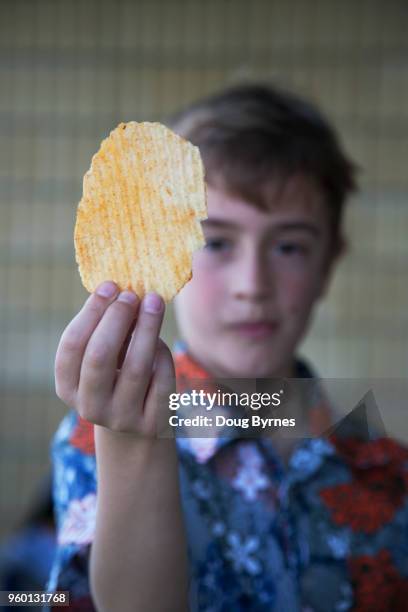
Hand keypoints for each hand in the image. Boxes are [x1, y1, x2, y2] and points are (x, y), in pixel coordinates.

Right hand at [55, 281, 174, 437]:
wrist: (137, 427)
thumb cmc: (118, 377)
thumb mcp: (106, 359)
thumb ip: (108, 330)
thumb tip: (122, 290)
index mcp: (68, 387)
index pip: (72, 346)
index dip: (91, 312)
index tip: (109, 285)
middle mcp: (90, 406)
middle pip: (99, 356)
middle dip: (116, 318)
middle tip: (132, 293)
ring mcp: (121, 418)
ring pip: (136, 367)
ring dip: (146, 328)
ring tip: (154, 302)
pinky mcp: (151, 423)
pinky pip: (161, 380)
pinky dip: (163, 355)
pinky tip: (161, 342)